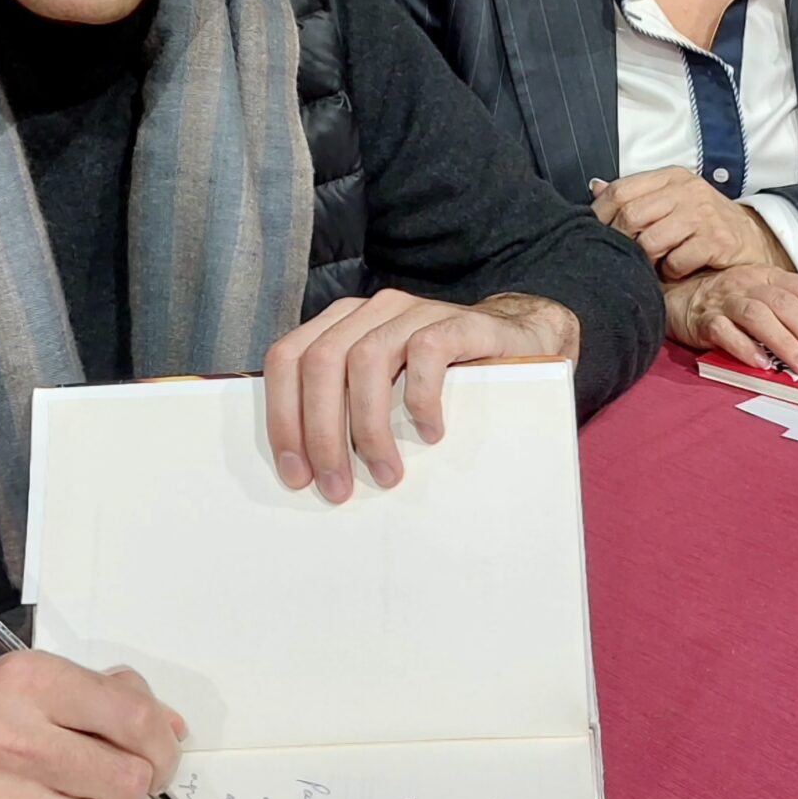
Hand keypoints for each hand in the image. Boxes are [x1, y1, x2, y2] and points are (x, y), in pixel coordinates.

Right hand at [0, 650, 184, 798]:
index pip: (134, 715)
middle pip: (132, 782)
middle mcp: (11, 736)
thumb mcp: (10, 694)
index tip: (156, 763)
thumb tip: (172, 725)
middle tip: (103, 795)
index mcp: (25, 682)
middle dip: (129, 795)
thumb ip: (93, 698)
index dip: (161, 747)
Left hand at [264, 287, 579, 502]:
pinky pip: (426, 353)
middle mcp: (370, 311)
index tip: (296, 474)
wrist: (515, 342)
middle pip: (320, 362)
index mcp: (340, 324)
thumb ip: (344, 407)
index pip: (287, 359)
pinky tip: (430, 433)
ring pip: (366, 360)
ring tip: (386, 474)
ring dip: (369, 427)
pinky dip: (420, 399)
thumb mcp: (383, 389)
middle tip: (337, 487)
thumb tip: (306, 471)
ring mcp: (413, 312)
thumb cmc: (439, 379)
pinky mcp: (456, 322)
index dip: (282, 417)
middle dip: (322, 433)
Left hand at [590, 169, 787, 278]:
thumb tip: (594, 187)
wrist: (753, 240)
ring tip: (653, 265)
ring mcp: (703, 214)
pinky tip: (677, 271)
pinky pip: (676, 261)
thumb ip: (635, 195)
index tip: (598, 234)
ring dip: (647, 261)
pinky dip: (671, 272)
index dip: (601, 215)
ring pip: (651, 241)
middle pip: (631, 216)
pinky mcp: (717, 240)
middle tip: (627, 256)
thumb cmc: (704, 223)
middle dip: (622, 242)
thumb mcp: (671, 201)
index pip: (620, 191)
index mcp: (671, 177)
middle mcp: (687, 190)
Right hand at [663, 266, 797, 375]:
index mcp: (772, 276)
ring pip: (760, 316)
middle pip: (788, 305)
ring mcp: (726, 300)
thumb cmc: (727, 301)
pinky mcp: (703, 319)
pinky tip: (762, 365)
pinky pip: (725, 332)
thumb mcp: (763, 297)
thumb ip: (792, 315)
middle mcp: (751, 282)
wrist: (676, 295)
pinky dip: (746, 349)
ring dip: (786, 343)